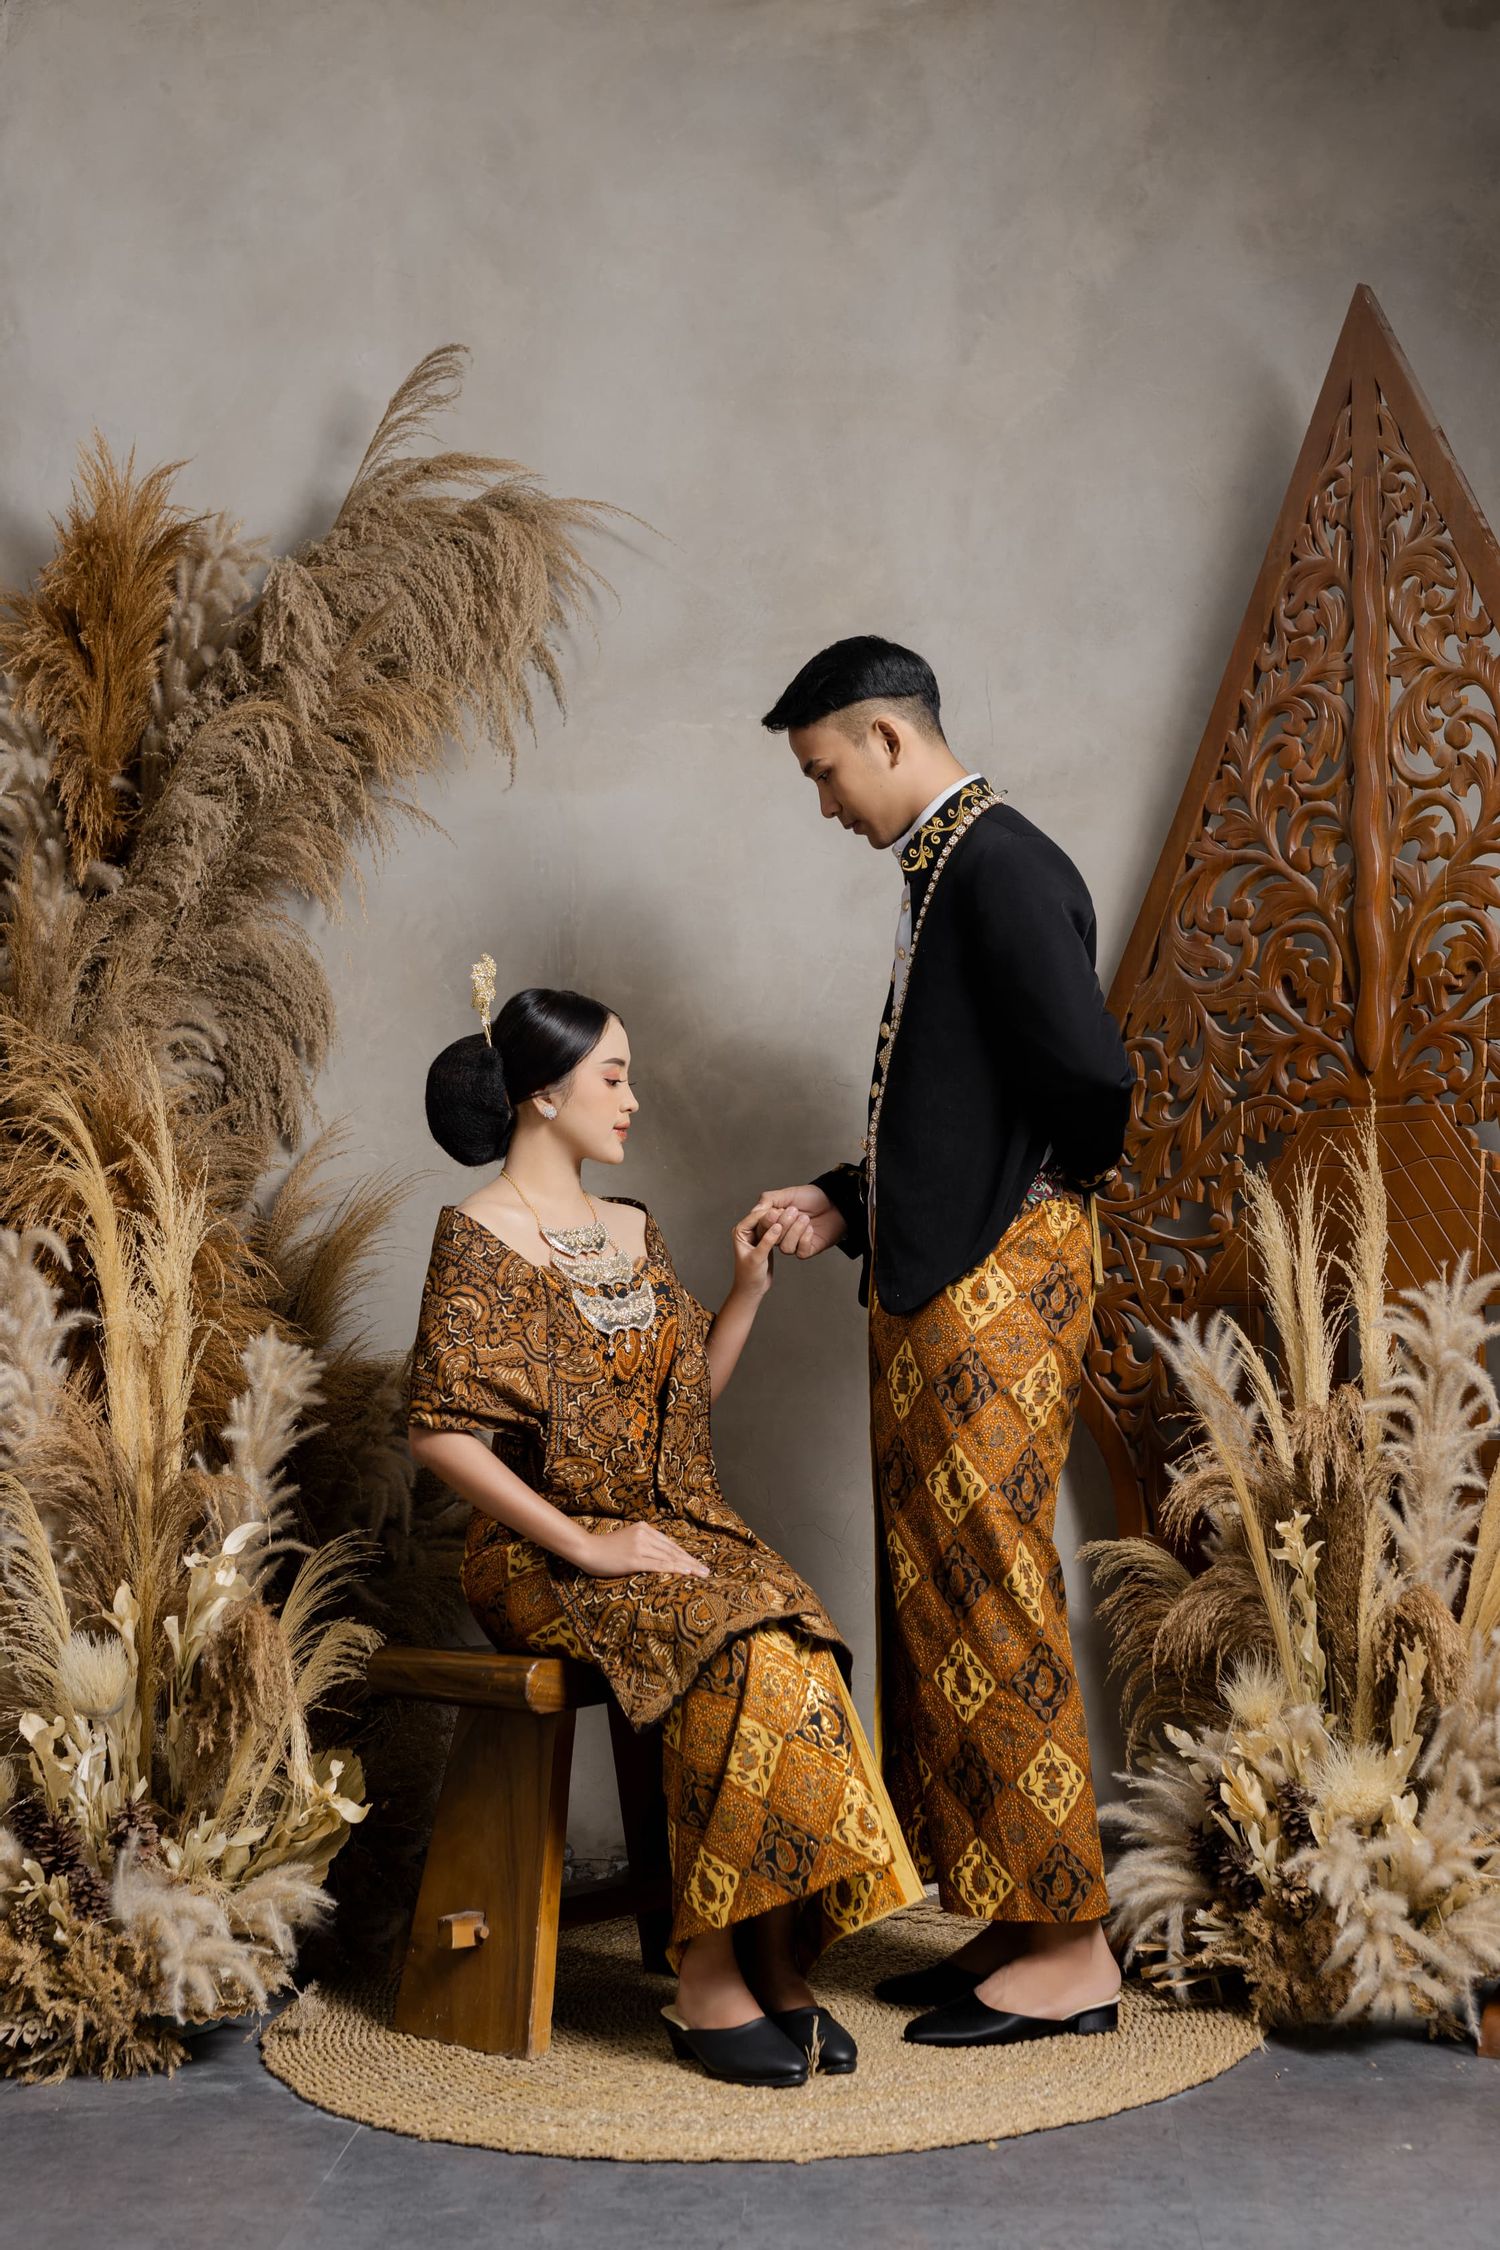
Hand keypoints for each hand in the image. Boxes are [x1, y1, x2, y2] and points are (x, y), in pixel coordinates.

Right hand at [575, 1522, 710, 1578]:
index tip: (697, 1563)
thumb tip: (658, 1555)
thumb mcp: (627, 1539)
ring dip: (687, 1567)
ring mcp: (640, 1546)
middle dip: (691, 1562)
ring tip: (701, 1574)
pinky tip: (685, 1573)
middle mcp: (644, 1534)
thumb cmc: (605, 1548)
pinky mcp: (634, 1559)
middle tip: (706, 1571)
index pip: (670, 1544)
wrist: (587, 1549)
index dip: (685, 1554)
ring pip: (669, 1558)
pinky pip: (658, 1565)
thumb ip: (642, 1543)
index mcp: (644, 1528)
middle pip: (673, 1550)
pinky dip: (674, 1569)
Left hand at [731, 1198, 812, 1298]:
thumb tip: (777, 1226)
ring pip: (771, 1223)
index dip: (770, 1213)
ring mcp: (757, 1235)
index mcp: (740, 1231)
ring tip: (796, 1217)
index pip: (756, 1217)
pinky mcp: (766, 1240)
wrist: (752, 1288)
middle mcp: (747, 1230)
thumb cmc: (749, 1276)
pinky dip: (784, 1229)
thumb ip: (767, 1242)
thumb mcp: (757, 1258)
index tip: (784, 1210)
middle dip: (778, 1215)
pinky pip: (776, 1231)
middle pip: (764, 1218)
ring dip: (782, 1221)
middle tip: (793, 1211)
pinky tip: (795, 1226)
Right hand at [754, 1182, 845, 1258]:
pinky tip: (811, 1229)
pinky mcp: (807, 1250)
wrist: (834, 1202)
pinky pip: (799, 1251)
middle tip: (794, 1210)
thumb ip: (769, 1200)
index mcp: (774, 1221)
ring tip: (805, 1218)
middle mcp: (782, 1234)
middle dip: (783, 1224)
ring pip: (785, 1248)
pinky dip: (805, 1239)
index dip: (767, 1222)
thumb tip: (755, 1211)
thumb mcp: (787, 1194)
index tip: (776, 1211)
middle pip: (772, 1239)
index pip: (761, 1228)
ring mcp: (794, 1244)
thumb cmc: (811, 1198)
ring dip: (796, 1231)